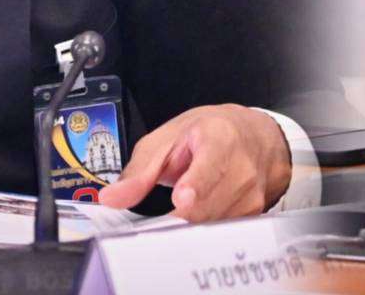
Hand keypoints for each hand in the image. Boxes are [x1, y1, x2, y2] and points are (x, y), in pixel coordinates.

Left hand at [96, 105, 290, 221]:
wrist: (253, 136)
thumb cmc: (210, 133)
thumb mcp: (167, 140)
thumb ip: (139, 171)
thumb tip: (111, 198)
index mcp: (219, 138)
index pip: (210, 164)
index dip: (196, 184)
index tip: (181, 198)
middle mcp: (242, 166)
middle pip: (204, 206)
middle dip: (175, 219)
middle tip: (154, 224)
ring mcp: (251, 193)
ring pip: (209, 225)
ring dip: (187, 225)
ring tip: (181, 206)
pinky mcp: (253, 213)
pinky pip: (219, 232)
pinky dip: (202, 229)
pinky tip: (198, 212)